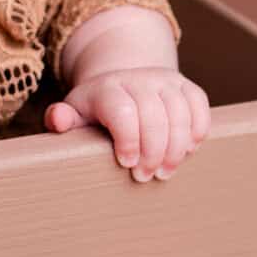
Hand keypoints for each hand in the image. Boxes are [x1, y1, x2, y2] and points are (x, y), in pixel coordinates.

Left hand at [43, 67, 210, 180]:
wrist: (122, 84)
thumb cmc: (96, 110)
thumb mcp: (75, 114)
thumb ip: (63, 119)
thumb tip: (58, 120)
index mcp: (107, 88)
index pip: (122, 111)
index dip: (128, 140)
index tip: (127, 164)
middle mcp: (138, 79)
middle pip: (154, 116)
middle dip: (153, 152)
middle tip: (146, 177)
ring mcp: (164, 80)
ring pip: (179, 112)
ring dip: (176, 147)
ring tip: (166, 171)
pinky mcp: (185, 85)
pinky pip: (199, 104)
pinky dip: (198, 129)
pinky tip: (188, 150)